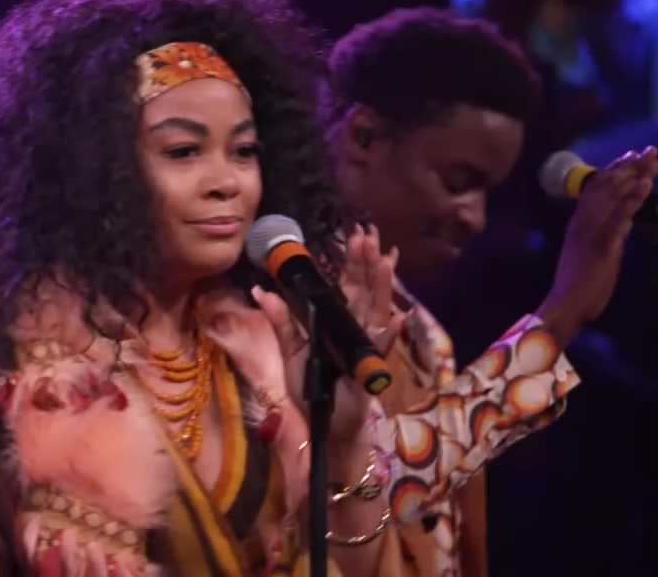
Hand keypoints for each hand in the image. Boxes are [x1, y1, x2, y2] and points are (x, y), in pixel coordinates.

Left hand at [250, 224, 404, 442]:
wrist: (323, 423)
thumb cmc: (311, 387)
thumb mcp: (291, 350)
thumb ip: (280, 322)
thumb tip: (260, 290)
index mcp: (338, 322)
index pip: (348, 285)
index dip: (352, 262)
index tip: (355, 235)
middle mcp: (356, 329)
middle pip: (364, 290)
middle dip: (367, 263)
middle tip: (368, 234)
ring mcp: (366, 347)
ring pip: (375, 310)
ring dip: (381, 285)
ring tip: (385, 259)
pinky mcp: (369, 368)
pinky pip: (380, 348)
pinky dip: (389, 334)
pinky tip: (397, 317)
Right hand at [538, 146, 657, 343]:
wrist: (567, 304)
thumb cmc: (581, 284)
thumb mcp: (599, 255)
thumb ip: (612, 235)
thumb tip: (627, 221)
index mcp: (580, 223)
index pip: (597, 189)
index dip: (616, 170)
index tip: (634, 156)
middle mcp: (583, 222)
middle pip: (606, 186)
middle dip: (629, 166)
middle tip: (650, 150)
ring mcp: (591, 232)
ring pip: (611, 196)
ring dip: (633, 176)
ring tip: (652, 160)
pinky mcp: (601, 244)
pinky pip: (617, 217)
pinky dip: (631, 199)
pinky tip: (644, 185)